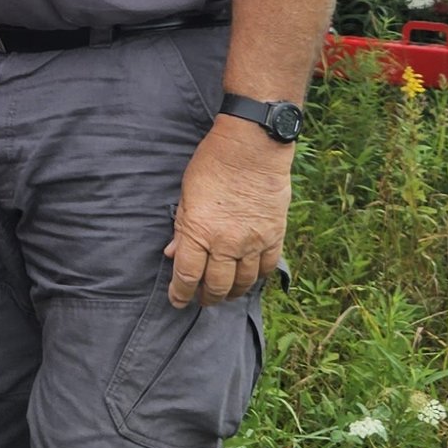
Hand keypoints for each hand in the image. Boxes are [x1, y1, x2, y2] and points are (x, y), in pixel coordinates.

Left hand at [163, 117, 291, 308]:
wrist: (252, 147)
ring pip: (243, 282)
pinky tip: (249, 277)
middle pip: (216, 286)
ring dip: (232, 292)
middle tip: (201, 299)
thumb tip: (173, 253)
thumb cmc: (213, 164)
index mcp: (199, 232)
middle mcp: (226, 243)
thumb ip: (182, 228)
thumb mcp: (187, 194)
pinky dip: (257, 277)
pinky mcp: (274, 235)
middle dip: (206, 297)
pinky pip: (267, 268)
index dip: (180, 294)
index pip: (187, 276)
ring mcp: (253, 242)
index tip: (178, 300)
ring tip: (224, 292)